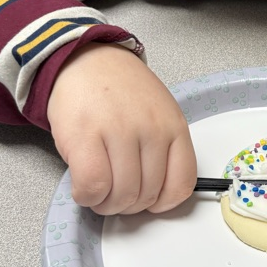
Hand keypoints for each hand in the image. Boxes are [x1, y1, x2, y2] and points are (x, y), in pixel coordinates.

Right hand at [46, 43, 196, 215]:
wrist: (86, 59)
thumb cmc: (122, 92)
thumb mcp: (159, 114)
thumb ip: (163, 150)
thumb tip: (156, 196)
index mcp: (174, 126)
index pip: (181, 185)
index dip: (162, 203)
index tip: (149, 200)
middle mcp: (151, 129)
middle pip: (147, 195)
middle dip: (129, 206)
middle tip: (115, 194)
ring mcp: (118, 131)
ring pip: (121, 196)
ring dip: (106, 204)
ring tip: (99, 191)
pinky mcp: (85, 135)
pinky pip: (92, 186)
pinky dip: (87, 196)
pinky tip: (84, 187)